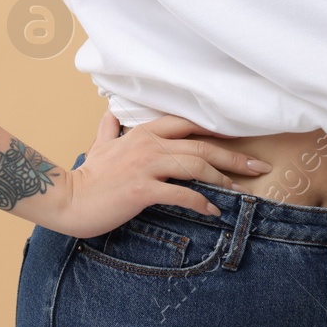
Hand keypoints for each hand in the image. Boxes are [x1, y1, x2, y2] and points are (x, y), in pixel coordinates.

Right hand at [50, 109, 272, 238]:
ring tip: (242, 189)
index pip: (188, 124)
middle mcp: (149, 144)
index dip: (216, 131)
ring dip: (224, 178)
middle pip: (202, 146)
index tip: (240, 139)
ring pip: (196, 166)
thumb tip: (109, 115)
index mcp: (144, 132)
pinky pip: (181, 194)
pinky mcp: (143, 190)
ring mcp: (147, 166)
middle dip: (234, 156)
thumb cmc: (88, 175)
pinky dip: (201, 202)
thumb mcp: (99, 145)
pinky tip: (214, 210)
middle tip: (258, 166)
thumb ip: (109, 130)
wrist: (68, 199)